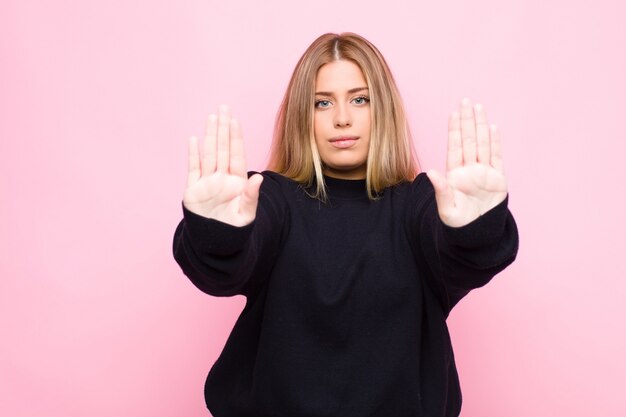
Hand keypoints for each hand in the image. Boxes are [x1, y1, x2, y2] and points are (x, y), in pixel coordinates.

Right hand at [183, 105, 262, 226]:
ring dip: (210, 136)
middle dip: (223, 128)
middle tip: (223, 108)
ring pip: (208, 154)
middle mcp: (222, 178)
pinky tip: (194, 139)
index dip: (235, 137)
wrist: (216, 244)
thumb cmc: (234, 230)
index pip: (236, 154)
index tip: (235, 120)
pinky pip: (193, 169)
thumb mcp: (246, 214)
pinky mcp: (193, 190)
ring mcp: (207, 182)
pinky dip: (193, 154)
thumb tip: (258, 177)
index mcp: (237, 182)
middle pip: (222, 149)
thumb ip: (251, 196)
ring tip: (211, 118)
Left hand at [426, 98, 507, 227]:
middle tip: (466, 101)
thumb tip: (430, 172)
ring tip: (478, 108)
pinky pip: (496, 157)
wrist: (477, 236)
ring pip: (482, 145)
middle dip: (467, 121)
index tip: (453, 113)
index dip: (455, 130)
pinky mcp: (498, 179)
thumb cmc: (458, 224)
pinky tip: (492, 128)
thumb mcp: (446, 209)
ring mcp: (484, 173)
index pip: (455, 147)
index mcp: (455, 175)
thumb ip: (441, 190)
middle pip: (469, 141)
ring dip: (480, 126)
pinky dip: (495, 143)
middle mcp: (469, 170)